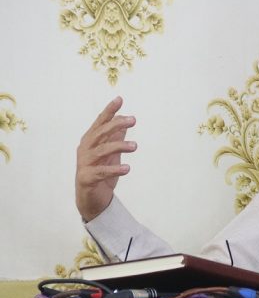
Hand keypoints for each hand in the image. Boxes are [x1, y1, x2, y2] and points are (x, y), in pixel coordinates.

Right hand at [75, 97, 136, 220]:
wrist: (91, 198)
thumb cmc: (101, 171)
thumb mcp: (111, 153)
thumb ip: (115, 137)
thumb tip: (125, 120)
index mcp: (90, 141)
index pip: (100, 123)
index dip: (109, 111)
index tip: (120, 99)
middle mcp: (85, 149)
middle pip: (100, 133)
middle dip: (116, 125)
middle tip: (134, 120)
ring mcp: (84, 164)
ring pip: (101, 151)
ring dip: (118, 146)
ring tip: (135, 146)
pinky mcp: (86, 178)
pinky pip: (101, 172)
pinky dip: (114, 170)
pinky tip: (128, 168)